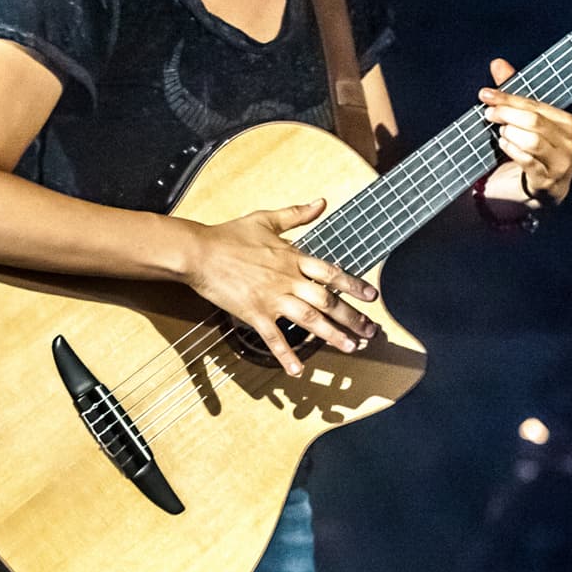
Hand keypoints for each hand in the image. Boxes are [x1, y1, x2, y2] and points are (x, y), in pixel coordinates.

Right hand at [180, 198, 379, 374]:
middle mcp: (288, 279)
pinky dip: (286, 355)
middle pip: (327, 300)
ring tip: (350, 347)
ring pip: (309, 319)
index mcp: (293, 258)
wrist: (198, 252)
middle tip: (370, 331)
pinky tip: (298, 369)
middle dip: (352, 317)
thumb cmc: (230, 235)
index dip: (354, 285)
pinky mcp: (254, 313)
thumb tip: (321, 202)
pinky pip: (273, 338)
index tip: (372, 297)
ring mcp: (272, 298)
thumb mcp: (267, 219)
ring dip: (331, 335)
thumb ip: (297, 214)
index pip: (331, 273)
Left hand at [479, 58, 571, 204]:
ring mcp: (560, 164)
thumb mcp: (525, 122)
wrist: (538, 192)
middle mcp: (569, 143)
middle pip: (535, 121)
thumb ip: (513, 95)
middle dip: (507, 114)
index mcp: (567, 123)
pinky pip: (527, 161)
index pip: (536, 105)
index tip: (485, 94)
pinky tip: (503, 145)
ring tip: (500, 133)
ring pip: (533, 141)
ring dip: (510, 134)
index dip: (508, 98)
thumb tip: (498, 63)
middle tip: (488, 113)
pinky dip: (512, 150)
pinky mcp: (547, 182)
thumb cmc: (533, 152)